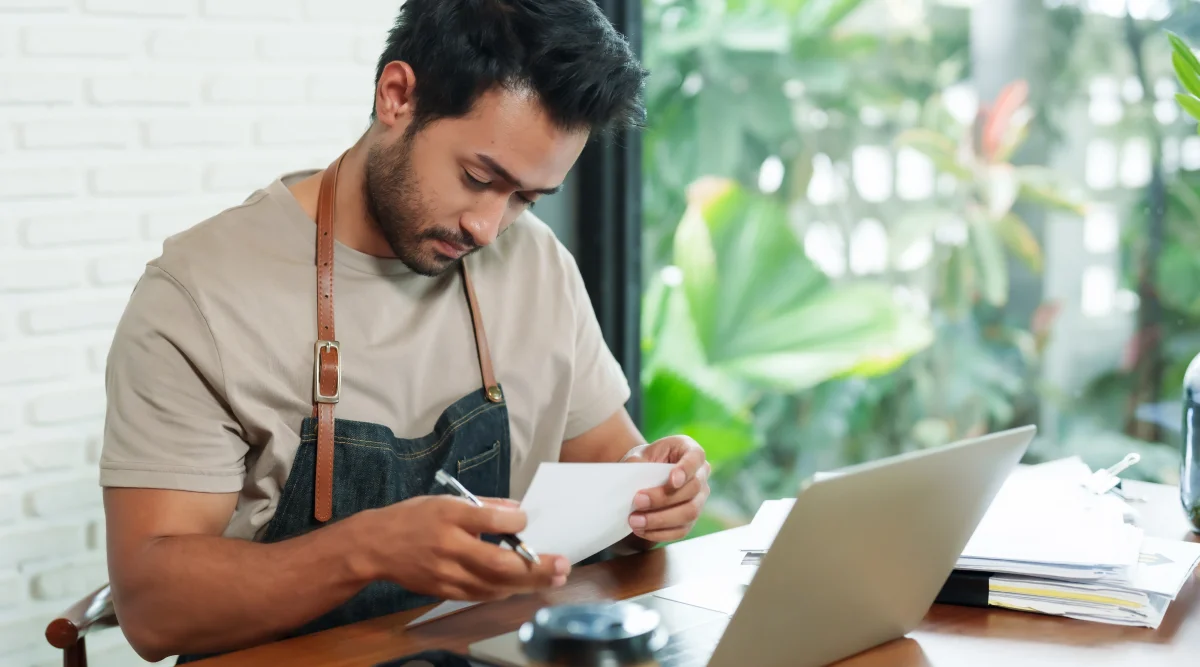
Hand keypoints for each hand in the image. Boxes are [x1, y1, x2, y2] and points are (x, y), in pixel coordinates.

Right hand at [355, 495, 569, 601]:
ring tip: (554, 578)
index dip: (515, 523)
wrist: (375, 546)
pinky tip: (522, 586)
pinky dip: (504, 591)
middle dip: (535, 566)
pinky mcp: (443, 590)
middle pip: (498, 562)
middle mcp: (448, 545)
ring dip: (527, 583)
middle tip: (562, 564)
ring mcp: (446, 572)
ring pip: (493, 584)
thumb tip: (517, 512)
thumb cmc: (414, 517)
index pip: (489, 520)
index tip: (529, 521)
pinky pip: (480, 595)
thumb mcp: (445, 500)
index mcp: (448, 515)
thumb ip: (483, 506)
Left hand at [622, 436, 710, 542]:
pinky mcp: (692, 518)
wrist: (646, 473)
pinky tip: (642, 530)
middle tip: (638, 501)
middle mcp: (701, 474)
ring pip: (690, 513)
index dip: (686, 470)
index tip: (672, 480)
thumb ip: (637, 464)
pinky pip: (681, 530)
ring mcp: (700, 498)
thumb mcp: (640, 455)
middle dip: (663, 498)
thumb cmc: (646, 461)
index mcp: (691, 450)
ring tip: (636, 520)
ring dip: (661, 519)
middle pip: (692, 489)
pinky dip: (660, 532)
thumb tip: (631, 483)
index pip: (695, 458)